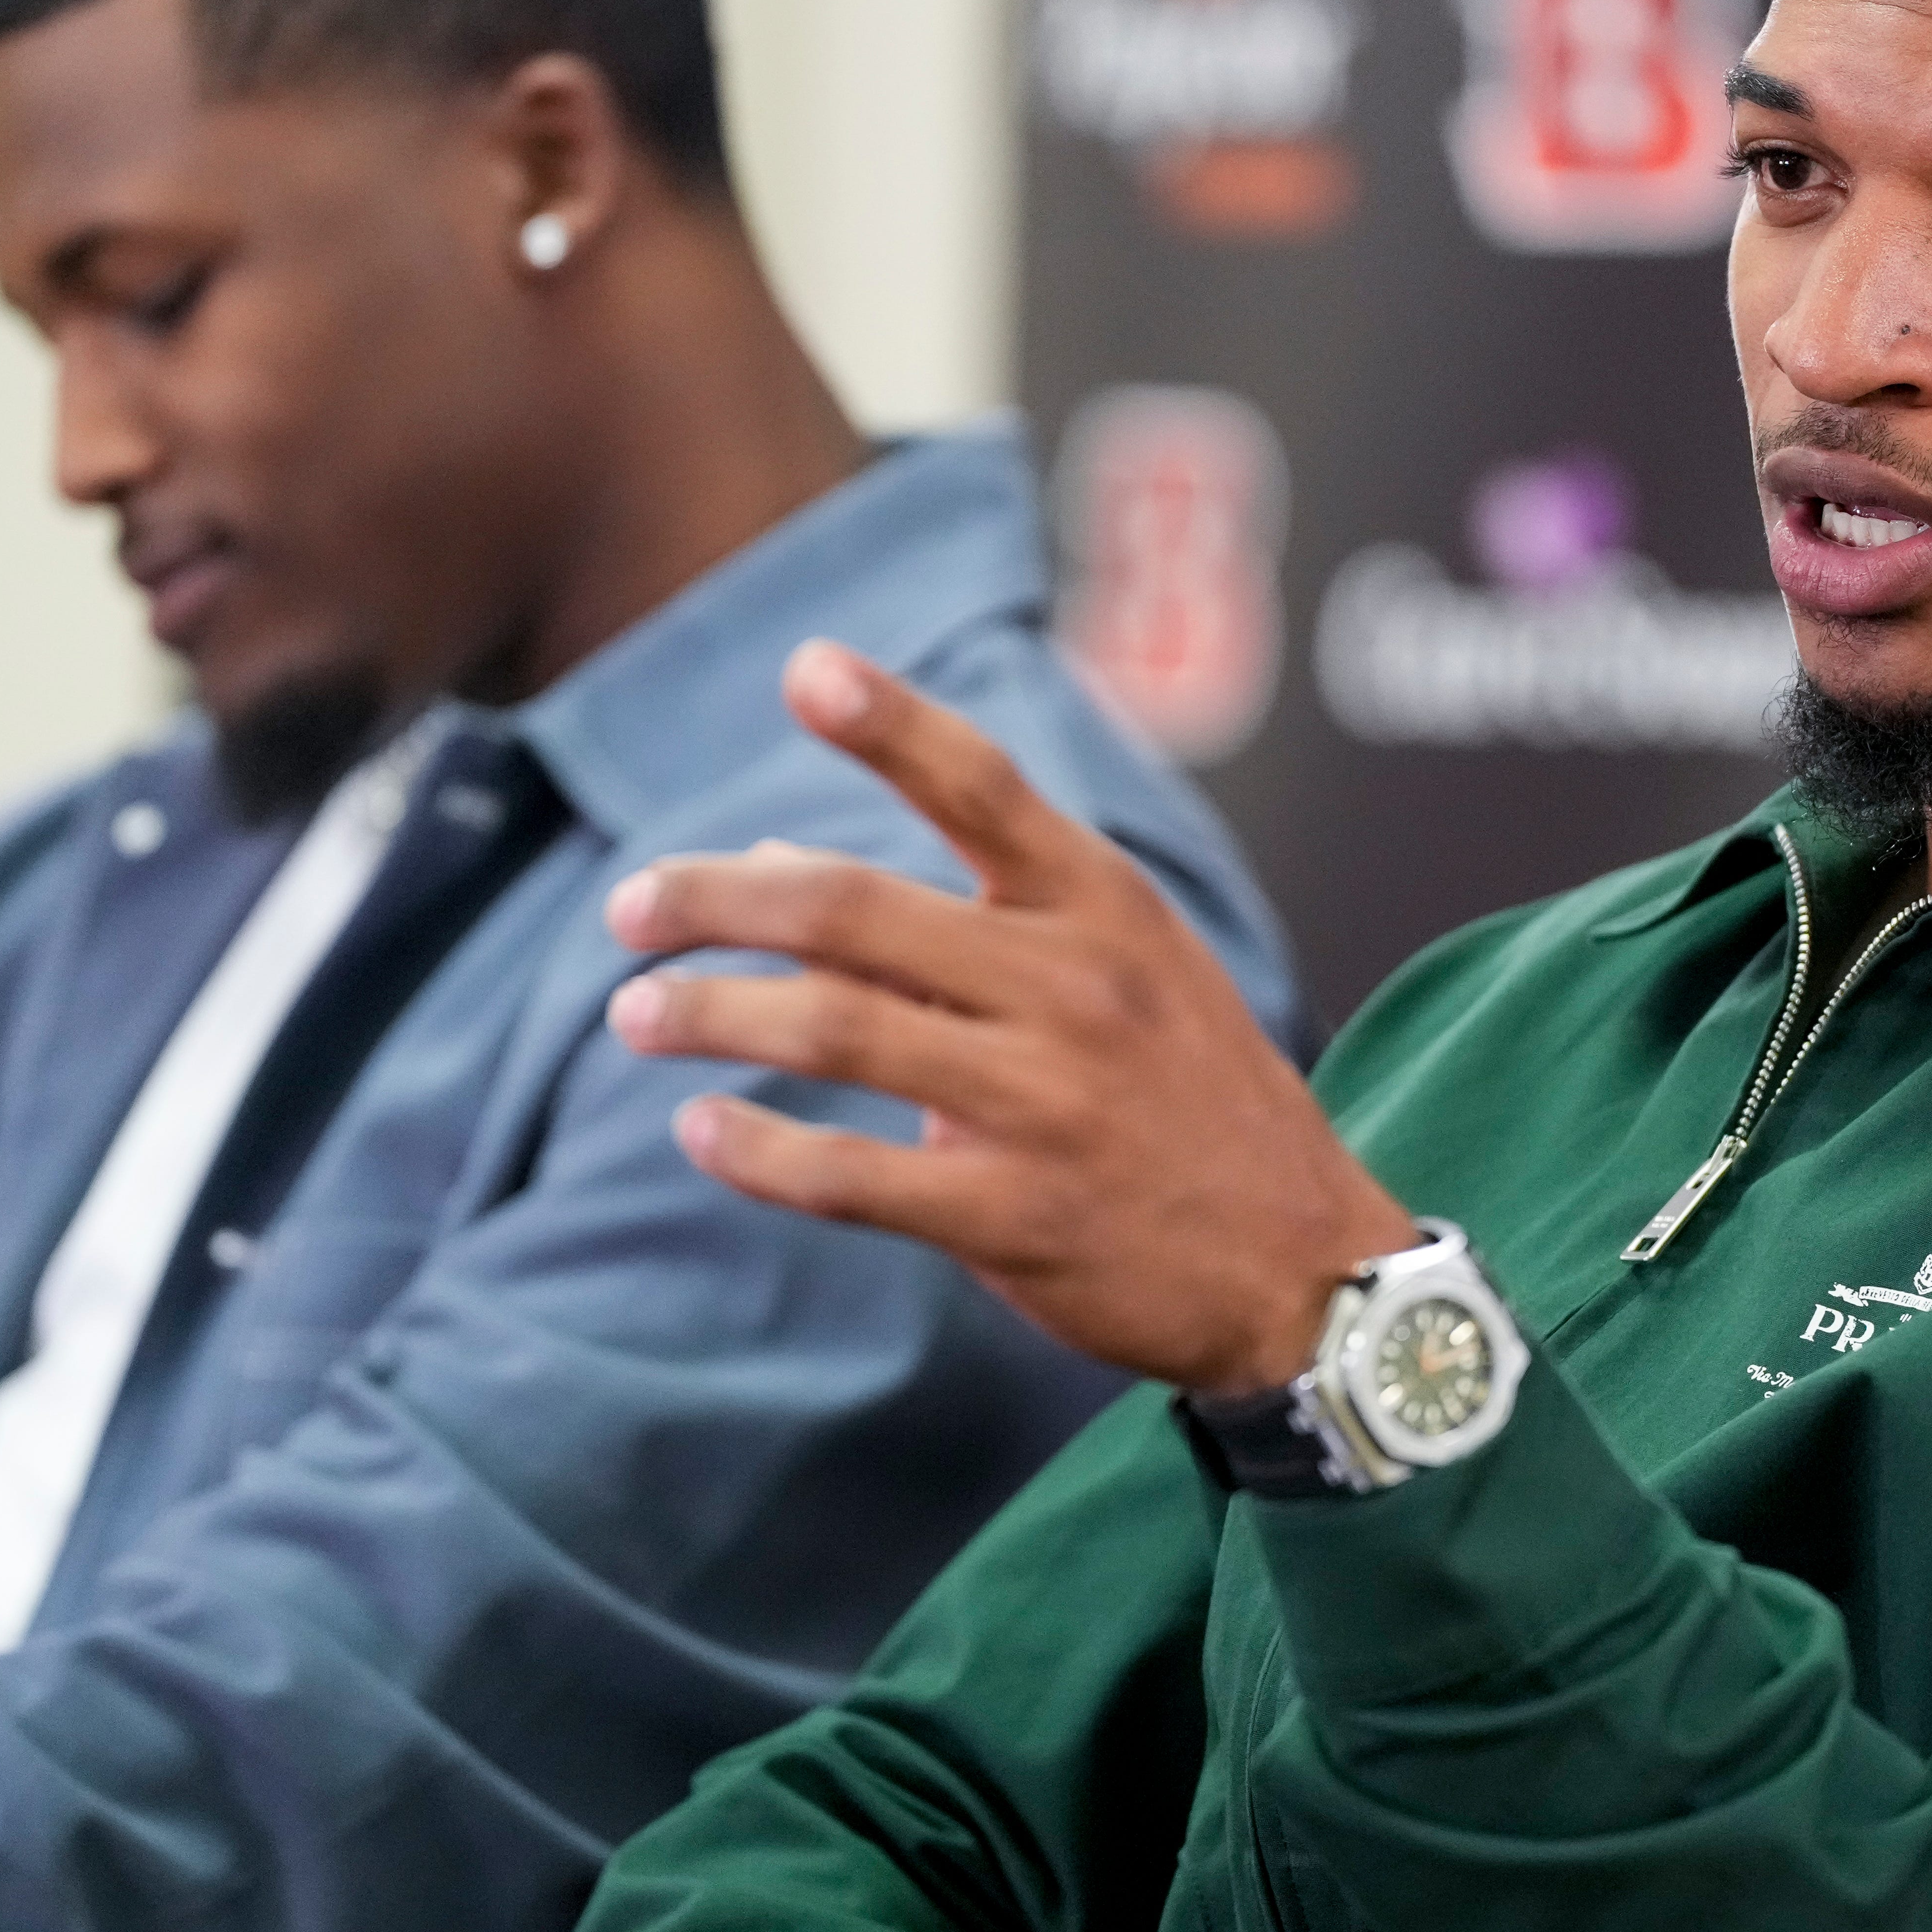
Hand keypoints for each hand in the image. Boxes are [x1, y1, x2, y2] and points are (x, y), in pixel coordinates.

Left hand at [601, 640, 1413, 1391]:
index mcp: (1102, 909)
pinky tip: (702, 1131)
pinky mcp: (1017, 1216)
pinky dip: (760, 1150)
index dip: (892, 723)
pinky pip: (854, 1177)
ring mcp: (1046, 1103)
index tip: (804, 668)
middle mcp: (1072, 988)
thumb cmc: (1189, 1096)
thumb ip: (965, 914)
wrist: (1303, 1263)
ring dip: (710, 1014)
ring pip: (833, 1031)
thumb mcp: (1122, 969)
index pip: (984, 787)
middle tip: (628, 907)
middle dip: (715, 900)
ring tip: (633, 1012)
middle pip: (853, 910)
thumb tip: (769, 864)